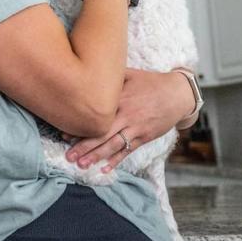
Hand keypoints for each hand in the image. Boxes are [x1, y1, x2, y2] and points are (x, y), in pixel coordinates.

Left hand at [61, 68, 195, 172]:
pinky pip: (128, 151)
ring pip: (113, 145)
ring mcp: (136, 127)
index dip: (80, 125)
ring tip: (81, 165)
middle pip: (102, 133)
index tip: (63, 132)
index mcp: (120, 98)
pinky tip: (104, 169)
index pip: (97, 114)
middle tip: (68, 156)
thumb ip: (111, 76)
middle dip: (84, 146)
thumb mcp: (130, 74)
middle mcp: (126, 114)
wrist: (178, 94)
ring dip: (96, 156)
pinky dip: (116, 161)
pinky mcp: (144, 137)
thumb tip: (89, 70)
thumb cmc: (151, 82)